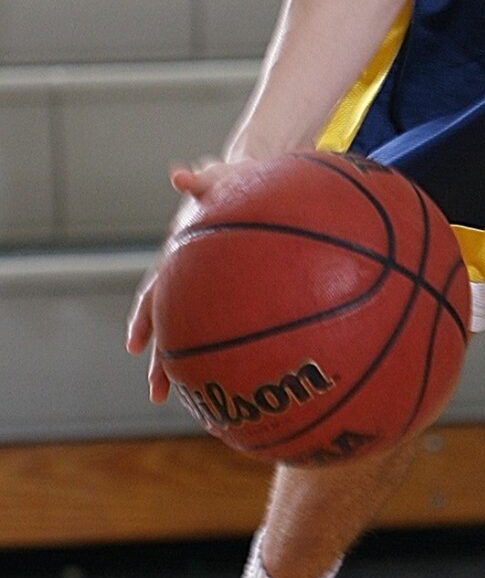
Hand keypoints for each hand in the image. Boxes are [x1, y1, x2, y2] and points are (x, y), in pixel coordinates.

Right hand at [126, 156, 239, 402]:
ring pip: (197, 334)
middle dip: (161, 361)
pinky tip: (240, 378)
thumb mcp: (220, 178)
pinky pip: (234, 325)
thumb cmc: (237, 182)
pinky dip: (232, 351)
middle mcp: (191, 280)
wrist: (259, 186)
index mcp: (181, 257)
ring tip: (191, 403)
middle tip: (156, 394)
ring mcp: (212, 289)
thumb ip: (201, 179)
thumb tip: (179, 175)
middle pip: (171, 327)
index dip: (143, 318)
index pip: (156, 291)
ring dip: (190, 367)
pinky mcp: (239, 293)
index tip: (132, 346)